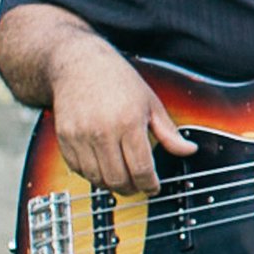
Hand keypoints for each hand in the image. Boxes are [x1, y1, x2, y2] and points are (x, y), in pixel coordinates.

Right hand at [49, 40, 196, 194]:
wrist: (78, 65)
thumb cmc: (118, 81)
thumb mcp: (150, 102)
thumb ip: (168, 132)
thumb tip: (189, 150)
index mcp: (129, 122)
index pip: (141, 168)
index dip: (150, 185)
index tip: (154, 187)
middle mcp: (103, 132)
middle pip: (118, 179)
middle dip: (132, 189)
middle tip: (139, 186)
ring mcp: (80, 136)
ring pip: (97, 179)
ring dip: (111, 185)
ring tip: (122, 178)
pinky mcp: (65, 138)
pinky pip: (78, 170)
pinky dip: (92, 175)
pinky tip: (103, 167)